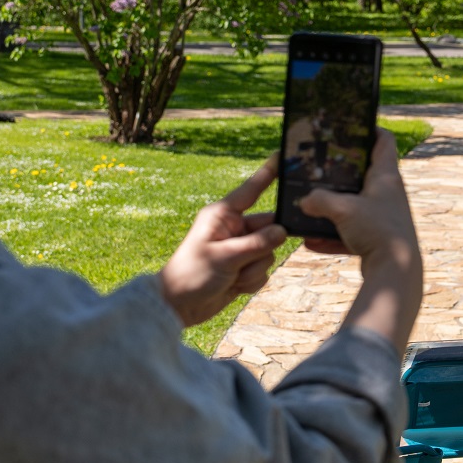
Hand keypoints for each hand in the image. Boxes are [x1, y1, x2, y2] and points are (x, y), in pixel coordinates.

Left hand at [159, 156, 287, 326]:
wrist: (180, 306)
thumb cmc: (192, 274)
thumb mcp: (224, 257)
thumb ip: (256, 244)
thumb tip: (282, 232)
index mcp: (223, 215)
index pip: (251, 189)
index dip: (268, 173)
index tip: (283, 156)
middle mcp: (233, 228)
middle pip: (269, 227)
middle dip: (263, 247)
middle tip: (247, 257)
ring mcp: (240, 248)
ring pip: (269, 253)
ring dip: (254, 268)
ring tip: (232, 277)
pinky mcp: (243, 267)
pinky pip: (263, 271)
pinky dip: (252, 281)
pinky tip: (234, 286)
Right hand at [300, 130, 419, 266]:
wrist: (396, 271)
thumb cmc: (376, 230)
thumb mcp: (342, 209)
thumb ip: (319, 200)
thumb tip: (303, 200)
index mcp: (386, 176)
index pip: (383, 140)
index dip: (369, 129)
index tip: (350, 126)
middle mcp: (388, 193)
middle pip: (364, 173)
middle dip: (340, 172)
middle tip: (319, 167)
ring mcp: (383, 216)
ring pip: (355, 205)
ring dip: (333, 208)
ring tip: (309, 206)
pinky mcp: (378, 239)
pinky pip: (351, 233)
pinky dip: (333, 237)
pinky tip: (311, 242)